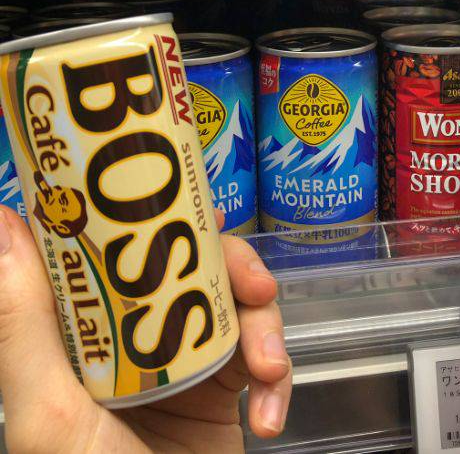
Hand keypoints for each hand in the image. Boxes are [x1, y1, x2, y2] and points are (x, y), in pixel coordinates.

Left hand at [0, 206, 291, 451]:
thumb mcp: (49, 414)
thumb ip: (20, 325)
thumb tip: (4, 219)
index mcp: (89, 330)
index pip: (114, 250)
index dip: (146, 214)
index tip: (180, 196)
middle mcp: (141, 335)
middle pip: (194, 267)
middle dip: (233, 270)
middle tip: (257, 288)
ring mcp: (190, 360)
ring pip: (241, 306)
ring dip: (267, 332)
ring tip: (268, 371)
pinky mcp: (231, 388)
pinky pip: (268, 360)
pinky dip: (278, 382)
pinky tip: (269, 418)